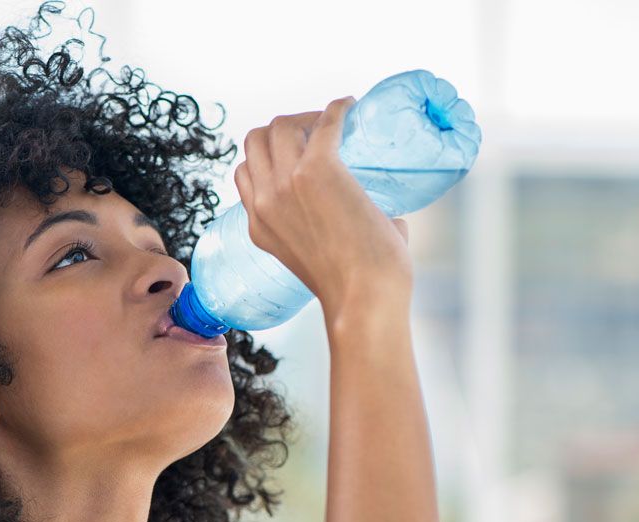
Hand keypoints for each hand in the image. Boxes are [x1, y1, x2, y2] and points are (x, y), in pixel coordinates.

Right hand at [232, 96, 412, 317]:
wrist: (364, 298)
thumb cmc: (357, 290)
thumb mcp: (319, 260)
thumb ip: (340, 237)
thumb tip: (392, 220)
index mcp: (259, 225)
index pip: (246, 171)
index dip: (269, 156)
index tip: (299, 152)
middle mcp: (264, 201)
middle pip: (257, 140)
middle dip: (283, 128)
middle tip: (317, 133)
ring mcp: (286, 184)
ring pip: (281, 125)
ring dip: (306, 116)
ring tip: (332, 121)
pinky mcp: (318, 170)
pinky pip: (323, 122)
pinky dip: (337, 110)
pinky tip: (350, 107)